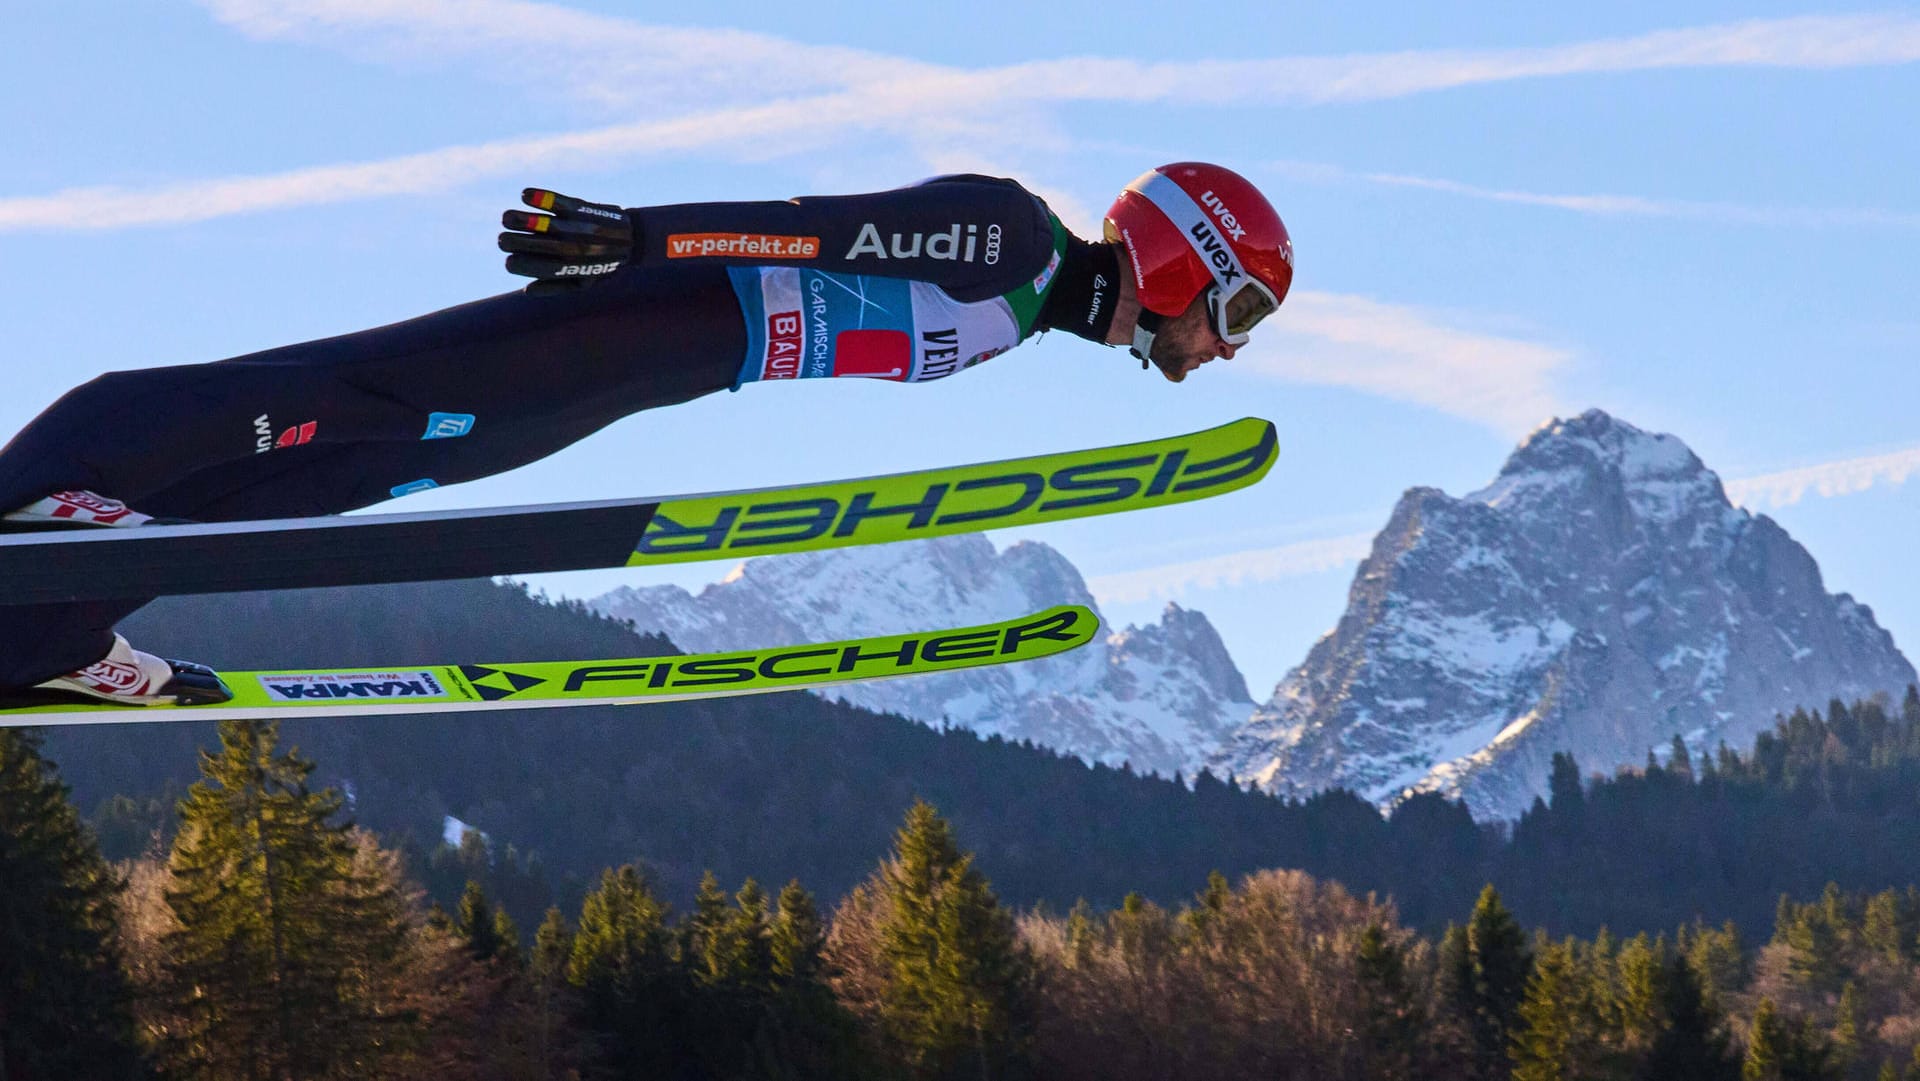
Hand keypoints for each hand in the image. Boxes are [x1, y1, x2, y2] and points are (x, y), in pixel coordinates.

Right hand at [498, 188, 634, 293]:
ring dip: (519, 220)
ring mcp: (577, 227)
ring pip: (543, 224)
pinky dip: (542, 197)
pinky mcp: (581, 208)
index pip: (538, 268)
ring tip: (505, 218)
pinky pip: (558, 202)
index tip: (509, 261)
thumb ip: (555, 287)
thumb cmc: (603, 264)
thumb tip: (526, 290)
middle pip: (536, 245)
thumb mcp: (584, 282)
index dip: (518, 265)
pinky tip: (525, 194)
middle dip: (513, 242)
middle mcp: (573, 248)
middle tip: (503, 240)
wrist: (634, 239)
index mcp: (572, 267)